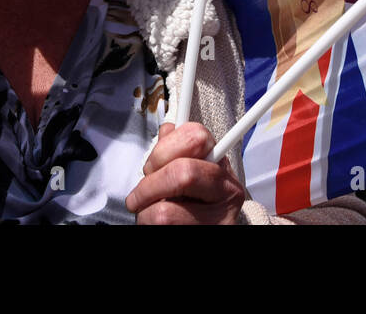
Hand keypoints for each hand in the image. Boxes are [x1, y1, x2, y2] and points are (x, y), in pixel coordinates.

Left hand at [125, 122, 245, 224]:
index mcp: (221, 165)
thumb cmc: (196, 206)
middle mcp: (227, 190)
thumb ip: (177, 151)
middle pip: (182, 173)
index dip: (164, 149)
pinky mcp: (209, 233)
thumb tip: (166, 131)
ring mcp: (219, 219)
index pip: (197, 137)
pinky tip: (157, 225)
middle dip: (148, 185)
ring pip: (165, 212)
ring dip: (145, 213)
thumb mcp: (192, 174)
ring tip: (149, 213)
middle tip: (137, 197)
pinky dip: (148, 225)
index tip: (151, 165)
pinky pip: (163, 227)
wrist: (208, 229)